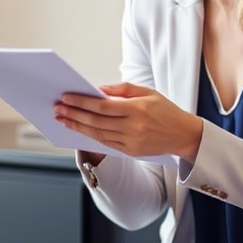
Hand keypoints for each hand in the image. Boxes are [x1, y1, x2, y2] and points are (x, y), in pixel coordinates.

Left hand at [55, 82, 202, 161]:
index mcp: (137, 109)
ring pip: (98, 134)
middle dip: (74, 114)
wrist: (184, 134)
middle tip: (57, 109)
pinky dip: (90, 136)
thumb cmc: (165, 110)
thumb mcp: (147, 92)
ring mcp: (131, 142)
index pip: (103, 106)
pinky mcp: (130, 152)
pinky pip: (105, 143)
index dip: (82, 102)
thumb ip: (122, 90)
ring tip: (63, 119)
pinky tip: (79, 128)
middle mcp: (133, 127)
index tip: (66, 97)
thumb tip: (98, 90)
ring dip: (78, 126)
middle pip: (96, 121)